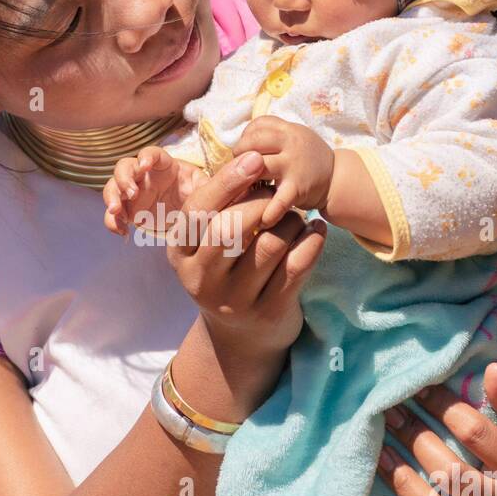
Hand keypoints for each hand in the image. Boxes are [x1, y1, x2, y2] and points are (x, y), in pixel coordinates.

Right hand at [103, 146, 205, 237]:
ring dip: (111, 197)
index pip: (150, 153)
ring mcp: (133, 192)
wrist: (189, 219)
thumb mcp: (204, 190)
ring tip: (118, 211)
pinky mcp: (128, 211)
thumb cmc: (196, 197)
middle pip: (124, 166)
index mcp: (164, 165)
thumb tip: (224, 181)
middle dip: (124, 178)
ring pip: (112, 186)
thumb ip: (208, 185)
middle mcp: (144, 175)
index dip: (146, 157)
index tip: (145, 166)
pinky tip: (122, 232)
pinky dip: (112, 221)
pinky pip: (113, 214)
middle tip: (131, 193)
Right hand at [166, 149, 327, 358]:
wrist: (241, 337)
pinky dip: (313, 241)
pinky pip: (297, 266)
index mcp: (179, 254)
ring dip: (291, 221)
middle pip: (231, 228)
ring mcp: (234, 301)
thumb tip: (248, 158)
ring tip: (295, 217)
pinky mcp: (268, 312)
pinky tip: (317, 231)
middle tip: (278, 195)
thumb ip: (217, 208)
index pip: (198, 211)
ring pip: (270, 244)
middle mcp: (201, 280)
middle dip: (261, 202)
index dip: (227, 181)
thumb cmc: (225, 272)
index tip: (254, 158)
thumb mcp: (205, 245)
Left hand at [231, 117, 334, 227]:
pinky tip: (262, 220)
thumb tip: (237, 148)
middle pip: (253, 142)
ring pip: (259, 166)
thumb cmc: (305, 160)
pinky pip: (278, 200)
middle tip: (239, 173)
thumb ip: (268, 137)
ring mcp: (294, 165)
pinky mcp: (298, 188)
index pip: (256, 126)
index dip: (244, 139)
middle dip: (240, 157)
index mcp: (287, 129)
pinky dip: (268, 212)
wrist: (337, 179)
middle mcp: (290, 142)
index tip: (244, 154)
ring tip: (244, 193)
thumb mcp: (292, 139)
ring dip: (246, 181)